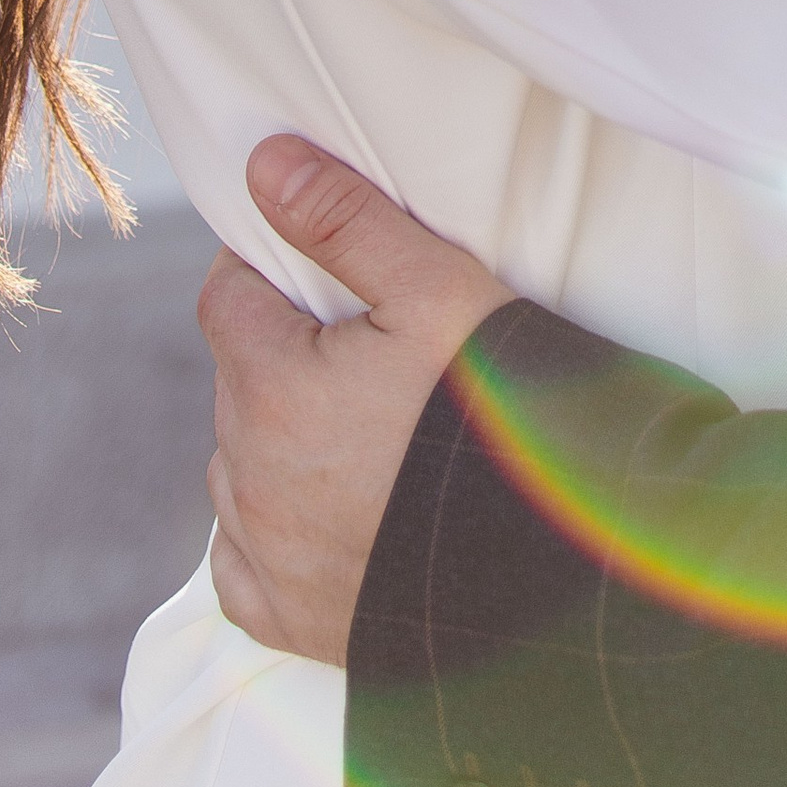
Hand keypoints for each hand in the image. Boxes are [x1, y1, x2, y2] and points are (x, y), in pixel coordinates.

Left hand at [201, 136, 507, 665]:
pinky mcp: (292, 622)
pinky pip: (242, 566)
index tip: (320, 269)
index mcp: (272, 389)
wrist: (560, 560)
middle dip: (283, 354)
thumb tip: (265, 164)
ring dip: (276, 440)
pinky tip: (327, 511)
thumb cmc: (504, 412)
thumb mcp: (438, 290)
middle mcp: (250, 479)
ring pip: (238, 470)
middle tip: (366, 348)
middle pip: (237, 382)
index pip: (226, 299)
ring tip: (363, 428)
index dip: (267, 269)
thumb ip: (347, 220)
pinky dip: (269, 534)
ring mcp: (268, 559)